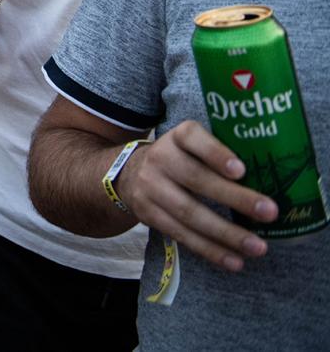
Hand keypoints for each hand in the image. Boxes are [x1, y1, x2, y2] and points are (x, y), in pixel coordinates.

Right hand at [116, 120, 275, 271]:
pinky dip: (209, 250)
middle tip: (269, 212)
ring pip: (189, 213)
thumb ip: (219, 156)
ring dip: (226, 233)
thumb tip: (267, 182)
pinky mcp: (148, 214)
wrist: (128, 174)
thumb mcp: (192, 146)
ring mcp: (150, 187)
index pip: (193, 138)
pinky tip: (234, 261)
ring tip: (257, 247)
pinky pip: (181, 235)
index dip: (216, 153)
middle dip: (234, 198)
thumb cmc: (180, 159)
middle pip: (196, 179)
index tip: (241, 170)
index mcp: (176, 138)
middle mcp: (160, 158)